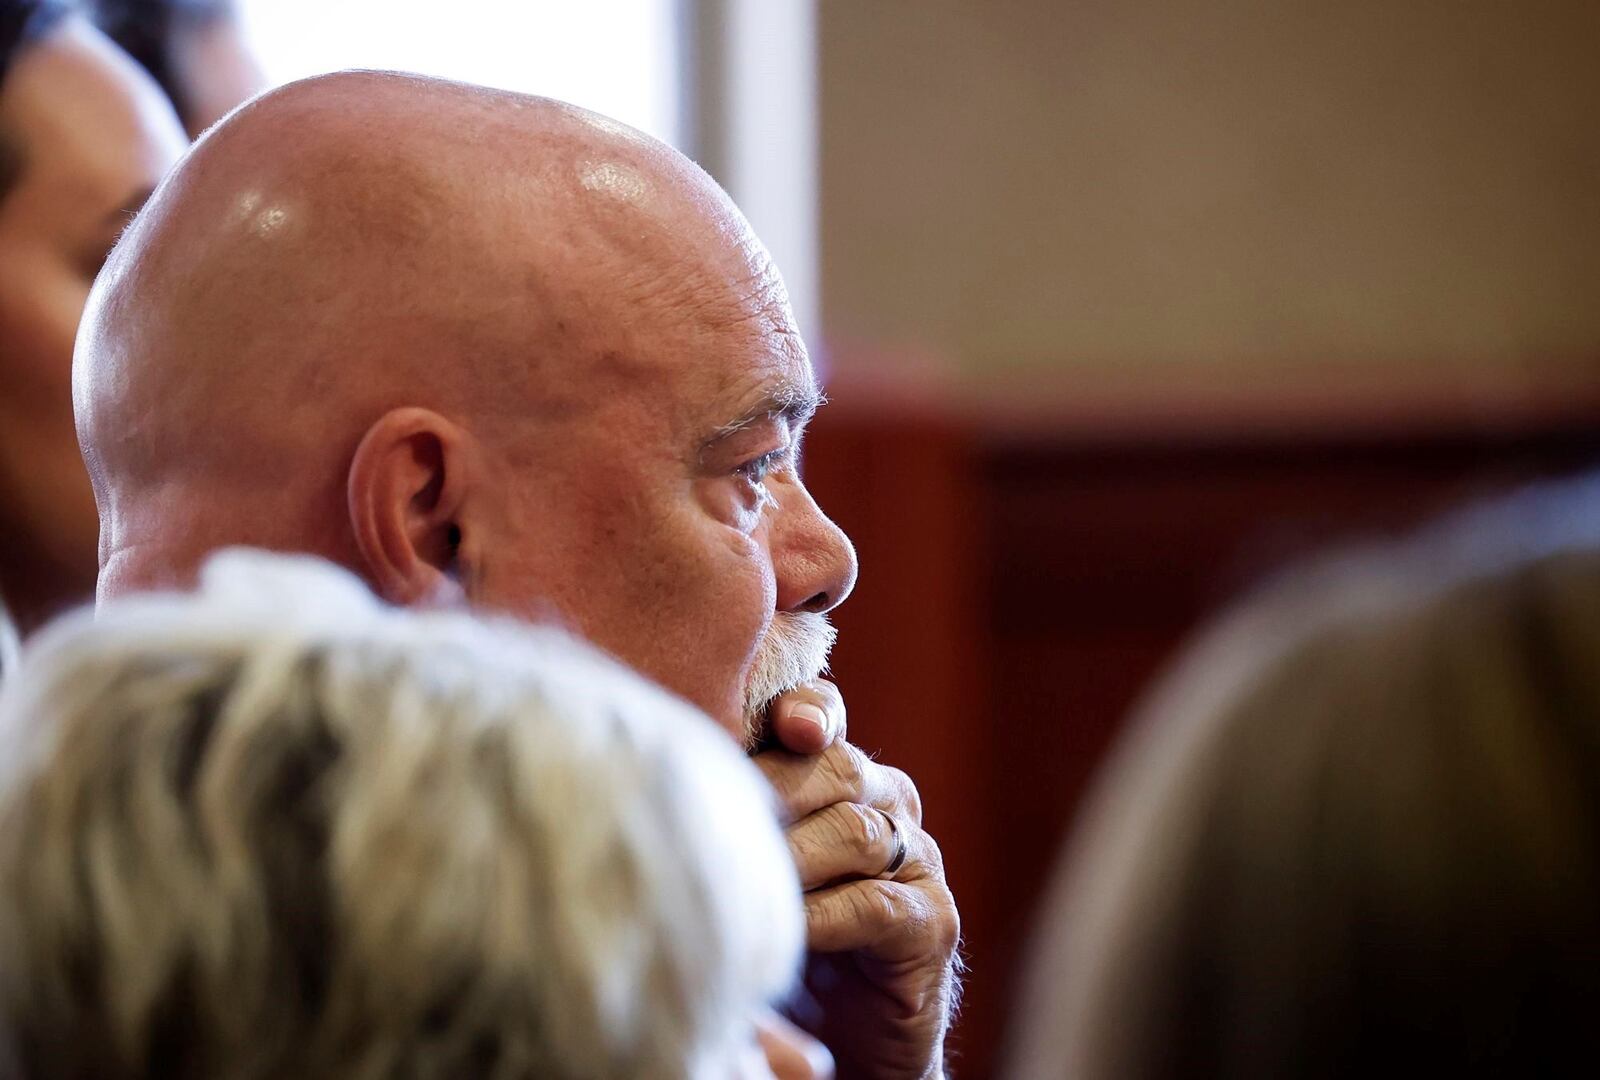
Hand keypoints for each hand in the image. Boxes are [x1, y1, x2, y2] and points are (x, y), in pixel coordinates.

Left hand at [755, 681, 959, 1079]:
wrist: (844, 1038)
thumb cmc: (780, 936)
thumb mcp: (748, 866)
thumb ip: (729, 813)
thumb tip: (663, 768)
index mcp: (844, 775)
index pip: (825, 717)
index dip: (807, 710)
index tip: (785, 725)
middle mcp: (889, 804)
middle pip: (838, 768)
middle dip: (776, 791)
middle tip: (721, 821)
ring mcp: (917, 863)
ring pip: (857, 832)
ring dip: (793, 859)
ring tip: (743, 883)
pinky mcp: (932, 925)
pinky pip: (875, 905)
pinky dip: (823, 917)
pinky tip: (785, 930)